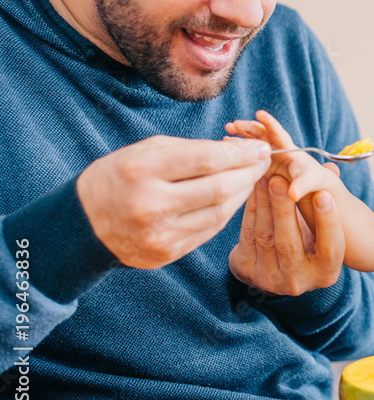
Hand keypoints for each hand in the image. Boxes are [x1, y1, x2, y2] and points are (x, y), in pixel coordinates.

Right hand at [76, 135, 270, 268]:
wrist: (83, 224)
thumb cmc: (120, 177)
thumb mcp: (146, 151)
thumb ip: (192, 150)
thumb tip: (239, 151)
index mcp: (142, 170)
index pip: (207, 160)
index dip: (240, 153)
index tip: (260, 146)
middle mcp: (150, 204)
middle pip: (219, 189)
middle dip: (249, 172)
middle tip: (265, 160)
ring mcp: (159, 234)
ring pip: (220, 213)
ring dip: (242, 193)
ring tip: (252, 177)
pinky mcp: (166, 253)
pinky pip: (209, 230)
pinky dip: (227, 212)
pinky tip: (234, 197)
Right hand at [225, 110, 343, 231]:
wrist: (314, 185)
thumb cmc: (315, 181)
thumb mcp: (310, 183)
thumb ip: (302, 186)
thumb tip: (294, 195)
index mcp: (291, 150)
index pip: (279, 134)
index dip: (270, 123)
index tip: (260, 113)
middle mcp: (280, 149)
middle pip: (263, 134)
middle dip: (248, 128)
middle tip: (232, 125)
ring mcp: (271, 156)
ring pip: (255, 142)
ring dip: (241, 136)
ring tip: (226, 133)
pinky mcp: (265, 165)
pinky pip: (251, 155)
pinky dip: (240, 150)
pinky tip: (227, 148)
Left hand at [229, 169, 345, 295]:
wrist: (277, 265)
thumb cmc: (309, 240)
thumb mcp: (323, 229)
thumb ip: (328, 201)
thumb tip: (332, 168)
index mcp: (325, 274)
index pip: (332, 249)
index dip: (328, 223)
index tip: (323, 194)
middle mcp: (298, 282)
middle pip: (290, 244)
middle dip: (285, 209)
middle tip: (282, 181)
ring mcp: (269, 279)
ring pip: (266, 237)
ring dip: (265, 204)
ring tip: (266, 178)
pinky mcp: (246, 270)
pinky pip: (248, 234)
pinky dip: (251, 208)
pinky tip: (254, 188)